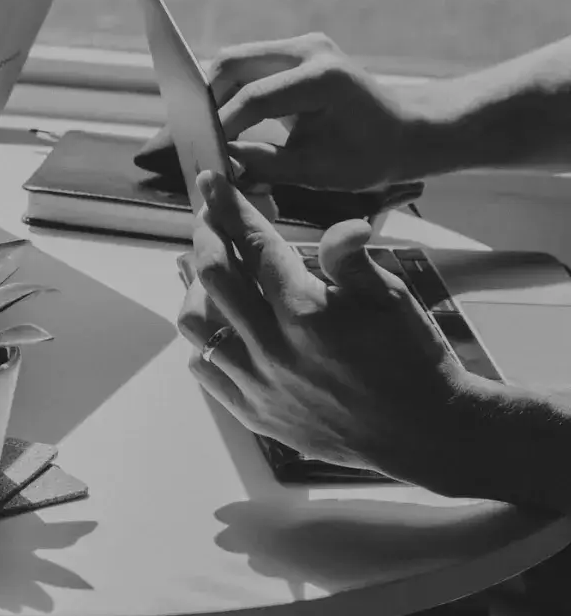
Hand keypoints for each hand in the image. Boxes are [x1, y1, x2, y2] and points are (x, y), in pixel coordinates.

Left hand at [177, 170, 488, 490]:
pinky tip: (219, 324)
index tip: (211, 182)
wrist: (421, 433)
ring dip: (195, 289)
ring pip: (197, 324)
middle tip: (209, 219)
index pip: (254, 244)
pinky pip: (204, 370)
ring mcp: (259, 385)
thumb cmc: (412, 357)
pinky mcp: (254, 413)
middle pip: (214, 277)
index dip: (229, 207)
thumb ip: (353, 259)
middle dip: (205, 236)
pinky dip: (203, 340)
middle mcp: (274, 348)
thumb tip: (343, 223)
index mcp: (308, 311)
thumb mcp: (391, 298)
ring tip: (209, 271)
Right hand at [209, 33, 436, 190]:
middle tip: (201, 137)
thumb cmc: (370, 157)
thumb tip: (221, 162)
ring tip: (215, 131)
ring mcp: (302, 46)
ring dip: (219, 94)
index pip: (253, 98)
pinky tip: (232, 120)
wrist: (405, 132)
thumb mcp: (317, 171)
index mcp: (321, 79)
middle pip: (233, 62)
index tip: (205, 154)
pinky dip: (234, 91)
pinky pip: (251, 66)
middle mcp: (309, 50)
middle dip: (209, 101)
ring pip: (236, 60)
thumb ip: (265, 165)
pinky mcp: (296, 52)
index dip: (223, 127)